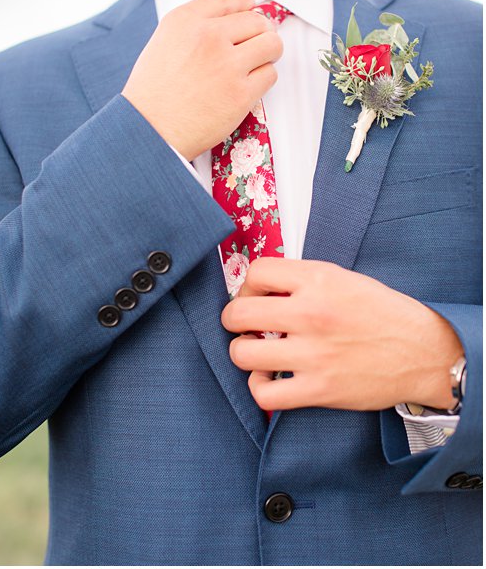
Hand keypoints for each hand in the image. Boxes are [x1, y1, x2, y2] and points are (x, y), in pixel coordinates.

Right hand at [121, 0, 282, 159]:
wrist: (148, 130)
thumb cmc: (152, 92)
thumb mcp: (162, 44)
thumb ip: (194, 27)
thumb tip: (235, 17)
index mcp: (183, 22)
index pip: (229, 0)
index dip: (245, 6)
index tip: (250, 11)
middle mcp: (206, 37)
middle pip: (257, 21)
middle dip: (260, 33)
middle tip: (254, 45)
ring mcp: (226, 65)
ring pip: (271, 44)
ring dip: (267, 54)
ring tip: (254, 64)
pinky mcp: (241, 93)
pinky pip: (270, 74)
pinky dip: (262, 80)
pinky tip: (245, 86)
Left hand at [221, 258, 463, 411]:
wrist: (428, 354)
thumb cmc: (386, 316)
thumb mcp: (346, 280)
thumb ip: (302, 280)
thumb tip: (259, 286)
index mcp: (320, 281)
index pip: (256, 272)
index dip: (249, 285)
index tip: (256, 296)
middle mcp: (313, 314)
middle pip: (236, 314)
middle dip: (236, 320)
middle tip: (249, 326)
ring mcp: (314, 354)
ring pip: (241, 354)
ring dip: (245, 353)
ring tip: (260, 352)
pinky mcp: (319, 389)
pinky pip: (263, 393)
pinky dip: (259, 388)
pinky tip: (270, 379)